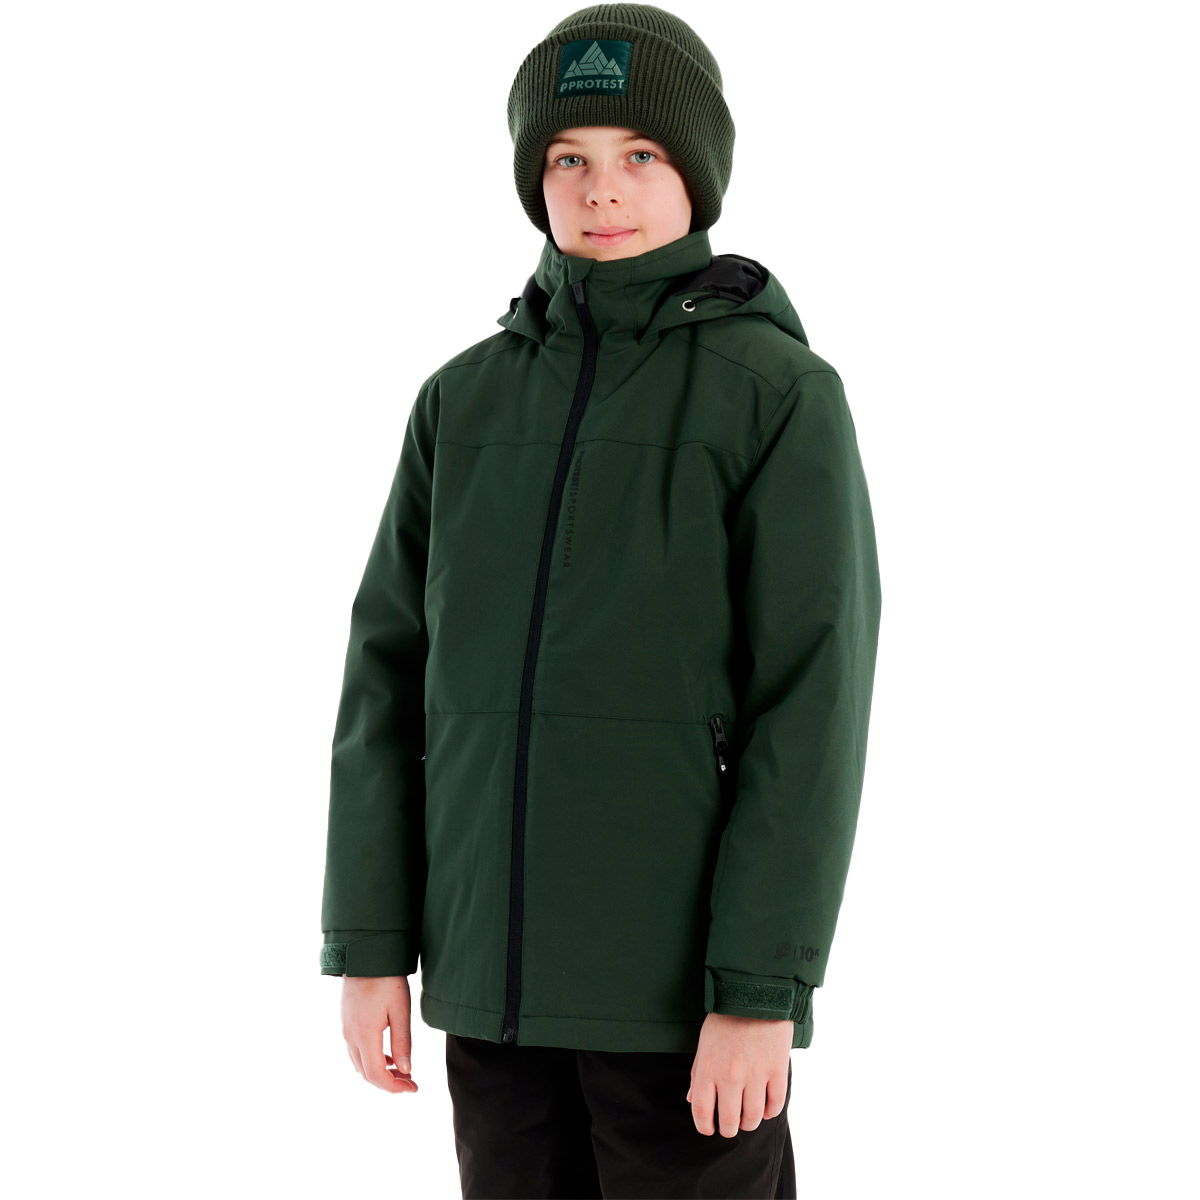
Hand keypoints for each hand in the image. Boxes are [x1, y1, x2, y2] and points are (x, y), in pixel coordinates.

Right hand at [338, 975, 418, 1093]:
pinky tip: (387, 1055)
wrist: (364, 954)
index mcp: (364, 1035)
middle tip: (410, 1082)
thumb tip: (405, 1070)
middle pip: (366, 1074)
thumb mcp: (400, 1009)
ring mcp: (344, 1030)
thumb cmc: (386, 978)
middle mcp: (349, 1036)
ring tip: (402, 1071)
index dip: (394, 1087)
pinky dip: (371, 1060)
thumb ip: (402, 1042)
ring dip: (379, 1072)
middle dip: (388, 1083)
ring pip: (359, 1064)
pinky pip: (355, 1051)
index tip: (413, 1088)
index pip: (376, 1074)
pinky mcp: (345, 1022)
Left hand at [687, 1012, 791, 1136]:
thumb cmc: (725, 1017)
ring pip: (753, 1117)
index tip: (708, 1128)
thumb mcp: (704, 1042)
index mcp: (708, 1068)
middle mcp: (730, 1076)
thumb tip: (692, 1100)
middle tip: (729, 1126)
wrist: (755, 993)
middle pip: (729, 1120)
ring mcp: (755, 1074)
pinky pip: (775, 1104)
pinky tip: (765, 1108)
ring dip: (749, 1123)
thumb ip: (697, 1073)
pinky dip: (770, 1112)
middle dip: (728, 1129)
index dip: (704, 1126)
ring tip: (747, 1119)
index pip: (701, 1111)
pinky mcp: (777, 1070)